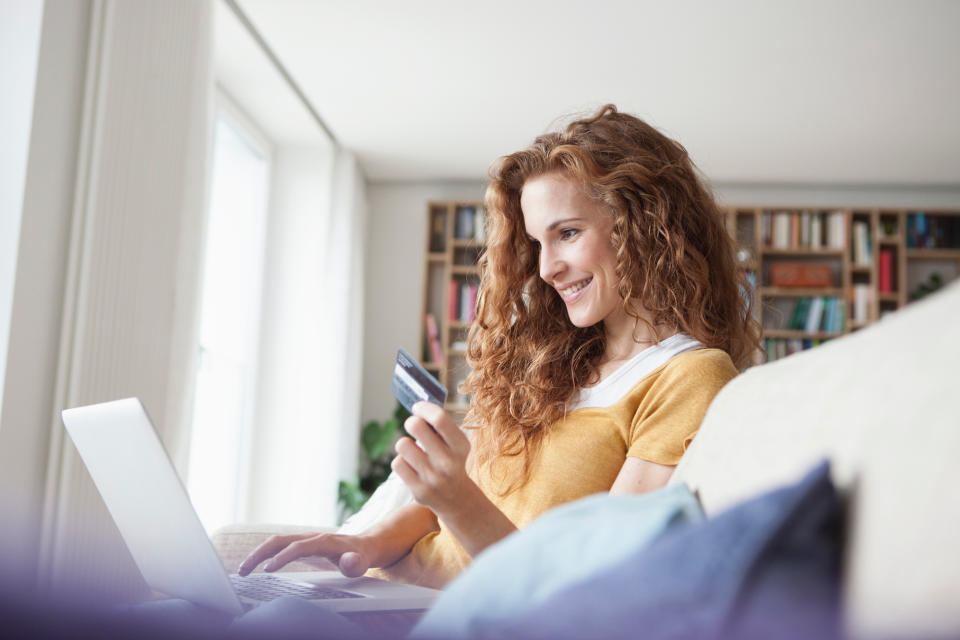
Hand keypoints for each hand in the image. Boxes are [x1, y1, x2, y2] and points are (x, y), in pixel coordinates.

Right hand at [237, 532, 370, 577]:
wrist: (363, 545)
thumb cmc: (361, 556)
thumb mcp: (363, 562)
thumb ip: (356, 564)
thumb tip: (350, 562)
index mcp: (324, 542)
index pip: (298, 548)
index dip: (283, 557)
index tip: (268, 570)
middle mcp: (311, 537)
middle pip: (280, 541)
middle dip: (259, 553)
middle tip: (243, 570)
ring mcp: (304, 540)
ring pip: (275, 543)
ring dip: (257, 554)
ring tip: (242, 570)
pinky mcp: (300, 544)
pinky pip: (278, 547)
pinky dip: (263, 554)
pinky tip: (254, 566)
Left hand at [392, 401, 474, 515]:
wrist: (455, 497)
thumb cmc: (451, 459)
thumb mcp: (455, 443)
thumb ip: (441, 426)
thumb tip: (417, 407)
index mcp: (461, 446)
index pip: (439, 419)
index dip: (424, 408)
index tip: (418, 408)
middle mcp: (448, 462)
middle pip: (415, 425)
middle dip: (412, 422)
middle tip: (415, 427)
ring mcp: (432, 477)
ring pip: (402, 444)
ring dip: (406, 444)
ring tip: (415, 451)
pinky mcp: (418, 490)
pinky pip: (397, 463)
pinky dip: (402, 461)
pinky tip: (412, 466)